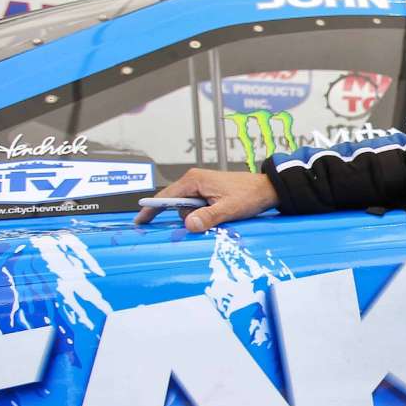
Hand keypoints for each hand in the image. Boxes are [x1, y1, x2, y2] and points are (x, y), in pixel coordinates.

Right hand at [134, 168, 278, 232]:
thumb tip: (189, 224)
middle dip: (180, 217)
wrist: (266, 189)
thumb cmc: (249, 195)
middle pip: (174, 203)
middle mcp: (194, 180)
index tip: (140, 222)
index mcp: (194, 180)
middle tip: (194, 224)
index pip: (164, 197)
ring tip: (215, 217)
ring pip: (185, 207)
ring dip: (195, 217)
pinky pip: (195, 206)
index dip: (150, 210)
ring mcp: (200, 185)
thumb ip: (208, 217)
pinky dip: (200, 215)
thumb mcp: (229, 209)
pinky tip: (213, 218)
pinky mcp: (206, 191)